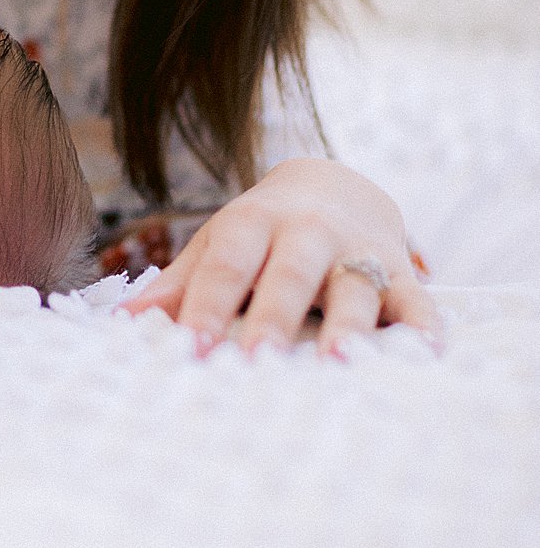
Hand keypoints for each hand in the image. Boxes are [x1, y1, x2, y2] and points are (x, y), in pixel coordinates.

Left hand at [121, 157, 439, 355]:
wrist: (335, 184)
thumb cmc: (262, 230)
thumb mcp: (220, 241)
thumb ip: (179, 283)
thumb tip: (126, 323)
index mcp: (253, 223)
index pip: (226, 264)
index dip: (206, 305)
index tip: (189, 347)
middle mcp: (308, 233)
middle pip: (290, 273)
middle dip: (274, 316)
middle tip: (259, 361)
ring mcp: (357, 250)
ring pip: (355, 286)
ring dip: (349, 325)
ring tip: (341, 363)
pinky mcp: (401, 272)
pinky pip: (417, 301)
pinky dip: (422, 328)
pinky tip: (422, 358)